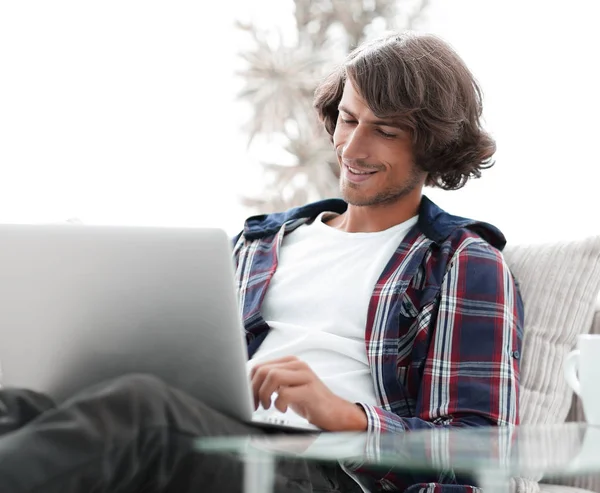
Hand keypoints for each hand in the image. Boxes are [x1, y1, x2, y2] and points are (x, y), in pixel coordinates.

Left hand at [249, 356, 367, 430]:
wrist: (335, 413)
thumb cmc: (309, 401)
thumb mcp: (287, 387)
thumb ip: (272, 382)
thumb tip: (248, 386)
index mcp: (290, 362)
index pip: (260, 366)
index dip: (249, 383)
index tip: (248, 398)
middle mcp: (297, 365)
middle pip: (263, 370)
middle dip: (253, 390)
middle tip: (256, 405)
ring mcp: (305, 376)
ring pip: (272, 376)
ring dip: (264, 395)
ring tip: (268, 406)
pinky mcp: (310, 390)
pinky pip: (284, 393)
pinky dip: (278, 403)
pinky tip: (283, 408)